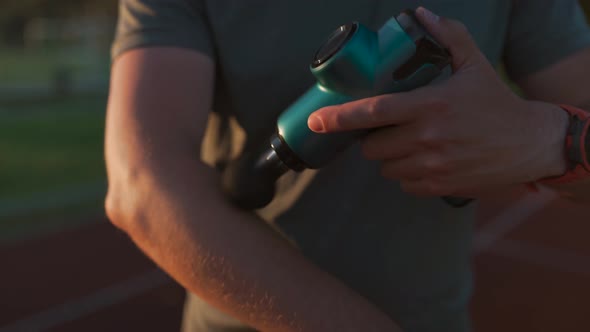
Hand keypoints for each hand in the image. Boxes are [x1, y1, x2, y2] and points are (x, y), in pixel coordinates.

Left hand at [308, 7, 568, 197]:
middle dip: (373, 138)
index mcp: (430, 105)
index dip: (338, 117)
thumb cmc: (496, 103)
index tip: (314, 121)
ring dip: (389, 157)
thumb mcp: (474, 64)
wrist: (529, 144)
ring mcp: (433, 166)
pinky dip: (406, 174)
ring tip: (410, 143)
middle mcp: (428, 138)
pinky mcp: (440, 186)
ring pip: (385, 168)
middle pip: (372, 147)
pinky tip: (423, 161)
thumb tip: (421, 13)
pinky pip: (404, 184)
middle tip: (389, 129)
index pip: (372, 112)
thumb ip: (447, 36)